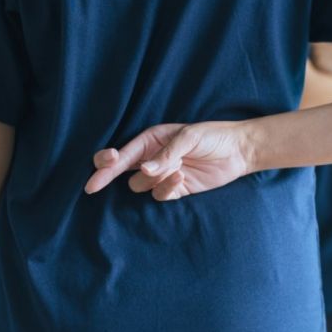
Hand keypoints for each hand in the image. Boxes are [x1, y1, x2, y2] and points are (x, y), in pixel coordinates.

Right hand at [84, 122, 252, 200]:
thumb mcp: (188, 137)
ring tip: (175, 169)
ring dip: (152, 181)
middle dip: (106, 176)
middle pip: (119, 171)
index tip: (101, 167)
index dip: (107, 161)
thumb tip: (144, 171)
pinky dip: (167, 189)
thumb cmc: (212, 136)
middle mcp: (151, 158)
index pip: (122, 152)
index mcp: (150, 140)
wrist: (238, 151)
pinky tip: (181, 178)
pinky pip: (160, 196)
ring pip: (140, 185)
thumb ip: (166, 154)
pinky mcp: (175, 190)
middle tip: (93, 186)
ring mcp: (162, 175)